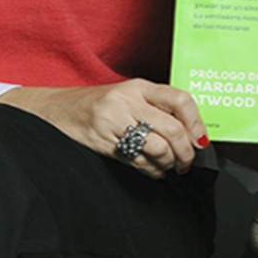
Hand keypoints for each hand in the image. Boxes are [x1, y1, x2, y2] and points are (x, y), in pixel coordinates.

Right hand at [0, 79, 206, 179]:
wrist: (55, 111)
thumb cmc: (96, 105)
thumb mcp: (127, 97)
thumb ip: (155, 108)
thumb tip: (192, 133)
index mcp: (139, 86)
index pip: (180, 99)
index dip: (197, 122)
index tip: (202, 140)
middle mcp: (128, 100)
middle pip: (173, 129)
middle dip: (186, 151)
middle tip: (187, 161)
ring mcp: (115, 121)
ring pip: (158, 147)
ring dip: (169, 163)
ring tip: (169, 166)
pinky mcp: (104, 142)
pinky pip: (138, 161)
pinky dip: (152, 171)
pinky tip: (152, 170)